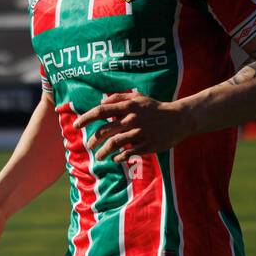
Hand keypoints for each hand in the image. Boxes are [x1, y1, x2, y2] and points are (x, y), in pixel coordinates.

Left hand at [75, 89, 192, 162]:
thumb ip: (119, 97)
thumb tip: (101, 102)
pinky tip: (115, 159)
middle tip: (89, 146)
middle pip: (105, 131)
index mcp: (129, 106)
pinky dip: (119, 157)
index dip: (86, 117)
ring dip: (103, 152)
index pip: (101, 111)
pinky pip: (128, 153)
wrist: (179, 119)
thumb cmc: (155, 108)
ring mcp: (140, 133)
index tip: (76, 124)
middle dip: (93, 140)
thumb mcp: (138, 97)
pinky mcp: (148, 145)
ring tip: (99, 156)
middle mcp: (132, 119)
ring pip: (114, 144)